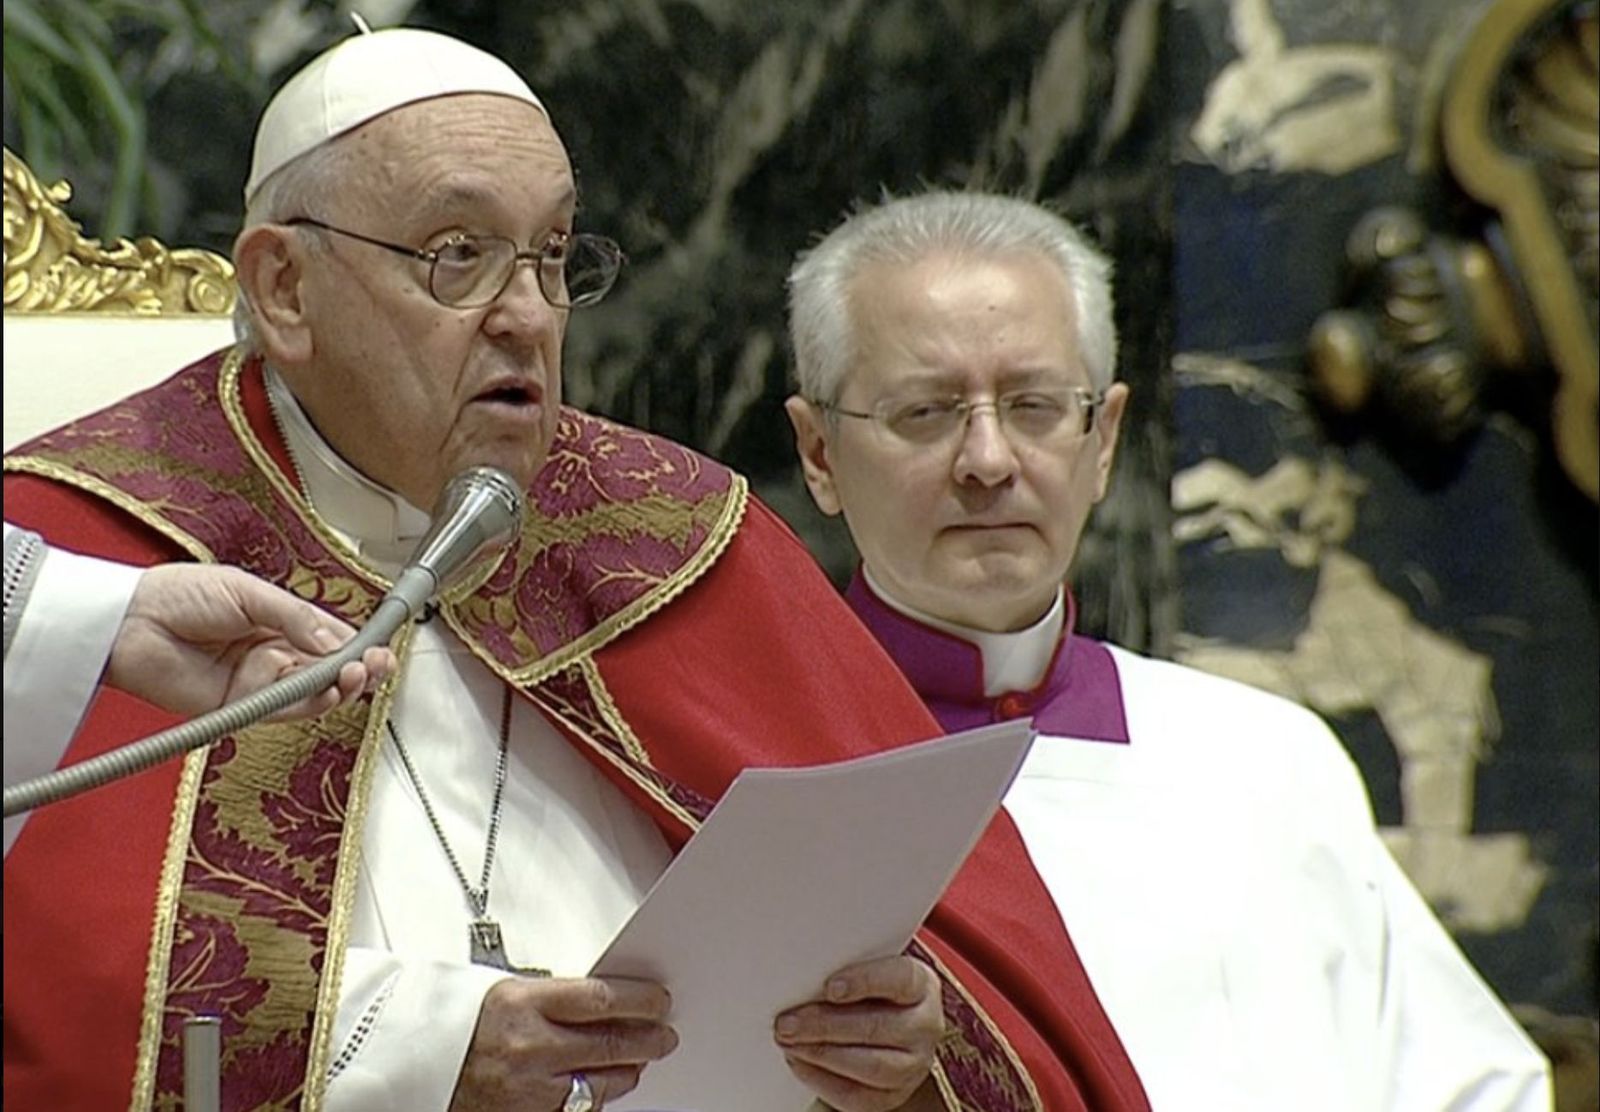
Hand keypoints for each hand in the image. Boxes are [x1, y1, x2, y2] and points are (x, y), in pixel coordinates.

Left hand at [106, 563, 393, 718]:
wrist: (127, 623)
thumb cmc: (177, 595)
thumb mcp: (246, 591)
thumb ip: (294, 618)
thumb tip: (335, 642)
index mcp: (280, 622)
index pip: (332, 638)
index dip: (360, 644)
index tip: (382, 647)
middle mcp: (274, 654)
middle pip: (330, 669)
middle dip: (360, 668)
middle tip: (377, 665)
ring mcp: (258, 683)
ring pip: (313, 693)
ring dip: (341, 687)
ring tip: (356, 676)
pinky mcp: (239, 708)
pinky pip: (282, 712)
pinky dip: (309, 705)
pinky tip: (327, 691)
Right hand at [450, 976, 677, 1110]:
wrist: (399, 1064)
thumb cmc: (445, 1023)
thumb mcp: (496, 991)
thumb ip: (546, 996)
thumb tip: (596, 999)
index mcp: (520, 1004)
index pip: (602, 999)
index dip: (641, 1001)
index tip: (658, 1001)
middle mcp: (527, 1048)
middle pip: (610, 1043)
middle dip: (647, 1039)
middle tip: (664, 1035)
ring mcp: (526, 1091)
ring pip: (599, 1085)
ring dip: (626, 1073)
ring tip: (637, 1062)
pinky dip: (591, 1102)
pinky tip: (600, 1090)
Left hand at [774, 955, 945, 1111]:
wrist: (881, 1024)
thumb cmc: (866, 990)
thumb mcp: (862, 969)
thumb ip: (842, 967)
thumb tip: (800, 974)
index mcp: (920, 985)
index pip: (900, 978)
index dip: (865, 981)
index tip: (830, 986)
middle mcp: (925, 1026)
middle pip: (878, 1027)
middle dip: (825, 1026)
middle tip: (787, 1022)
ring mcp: (914, 1065)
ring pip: (871, 1067)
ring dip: (821, 1054)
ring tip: (788, 1042)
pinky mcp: (893, 1095)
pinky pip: (858, 1097)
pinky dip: (822, 1081)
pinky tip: (799, 1062)